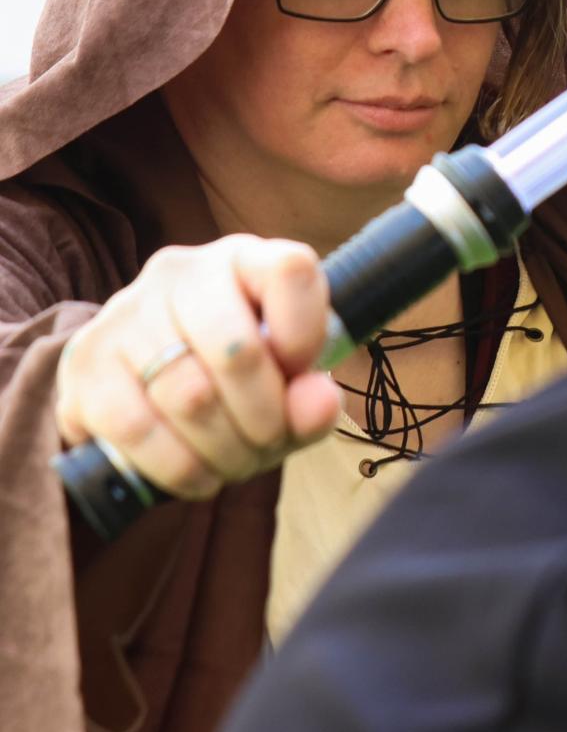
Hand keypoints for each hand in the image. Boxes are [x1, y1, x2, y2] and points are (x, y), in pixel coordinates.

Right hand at [55, 236, 342, 500]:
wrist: (144, 382)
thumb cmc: (235, 376)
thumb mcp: (285, 382)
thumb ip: (312, 398)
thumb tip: (318, 406)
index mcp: (243, 258)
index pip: (290, 270)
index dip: (307, 332)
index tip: (305, 372)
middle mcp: (180, 272)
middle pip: (237, 350)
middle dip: (265, 417)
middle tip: (269, 442)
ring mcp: (125, 314)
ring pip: (188, 396)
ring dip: (225, 449)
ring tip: (238, 462)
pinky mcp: (84, 363)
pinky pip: (136, 428)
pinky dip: (179, 466)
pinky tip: (199, 474)